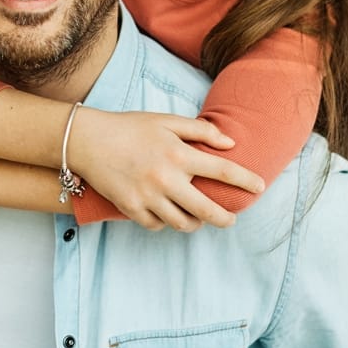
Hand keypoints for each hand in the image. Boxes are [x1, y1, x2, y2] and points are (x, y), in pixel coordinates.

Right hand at [69, 108, 263, 231]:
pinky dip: (165, 223)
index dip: (246, 180)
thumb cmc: (130, 127)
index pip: (223, 171)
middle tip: (230, 219)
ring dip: (195, 223)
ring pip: (183, 223)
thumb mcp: (166, 121)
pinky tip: (167, 214)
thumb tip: (230, 143)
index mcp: (179, 155)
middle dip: (225, 218)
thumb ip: (200, 131)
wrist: (88, 141)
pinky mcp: (131, 208)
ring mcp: (148, 197)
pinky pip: (157, 225)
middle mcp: (167, 179)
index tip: (260, 187)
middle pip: (208, 209)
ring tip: (198, 218)